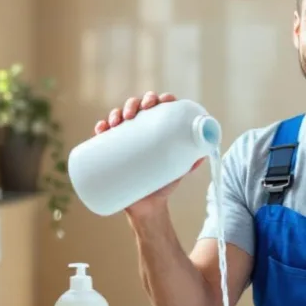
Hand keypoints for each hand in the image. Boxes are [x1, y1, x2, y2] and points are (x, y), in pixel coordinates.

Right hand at [93, 91, 202, 217]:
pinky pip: (103, 136)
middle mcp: (140, 130)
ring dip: (116, 112)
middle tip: (132, 115)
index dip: (158, 99)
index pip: (159, 106)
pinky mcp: (111, 151)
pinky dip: (101, 128)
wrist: (147, 207)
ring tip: (116, 122)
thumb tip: (205, 153)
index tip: (156, 104)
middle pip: (137, 107)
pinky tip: (101, 128)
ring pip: (118, 117)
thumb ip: (190, 163)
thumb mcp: (178, 171)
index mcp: (158, 128)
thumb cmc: (164, 184)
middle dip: (133, 103)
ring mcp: (125, 139)